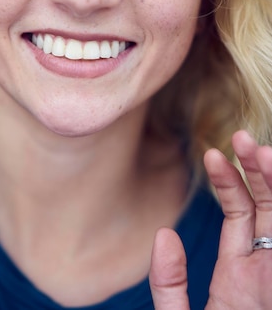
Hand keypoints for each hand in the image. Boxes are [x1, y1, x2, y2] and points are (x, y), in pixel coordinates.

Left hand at [149, 130, 271, 308]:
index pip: (240, 214)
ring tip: (263, 151)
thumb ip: (170, 286)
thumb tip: (162, 234)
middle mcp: (267, 271)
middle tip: (243, 138)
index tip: (213, 153)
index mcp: (239, 276)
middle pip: (268, 208)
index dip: (230, 181)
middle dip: (259, 171)